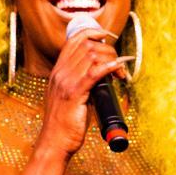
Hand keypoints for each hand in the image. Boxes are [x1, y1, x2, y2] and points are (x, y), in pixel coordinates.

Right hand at [35, 27, 132, 160]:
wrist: (54, 142)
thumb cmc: (65, 123)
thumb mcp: (69, 96)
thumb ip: (81, 82)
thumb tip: (102, 74)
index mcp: (58, 71)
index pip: (73, 40)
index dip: (92, 33)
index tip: (106, 36)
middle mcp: (60, 73)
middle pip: (87, 46)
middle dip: (108, 50)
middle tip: (120, 64)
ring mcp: (66, 83)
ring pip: (92, 56)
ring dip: (112, 59)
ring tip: (121, 73)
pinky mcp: (74, 94)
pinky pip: (93, 73)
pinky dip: (109, 67)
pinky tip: (117, 68)